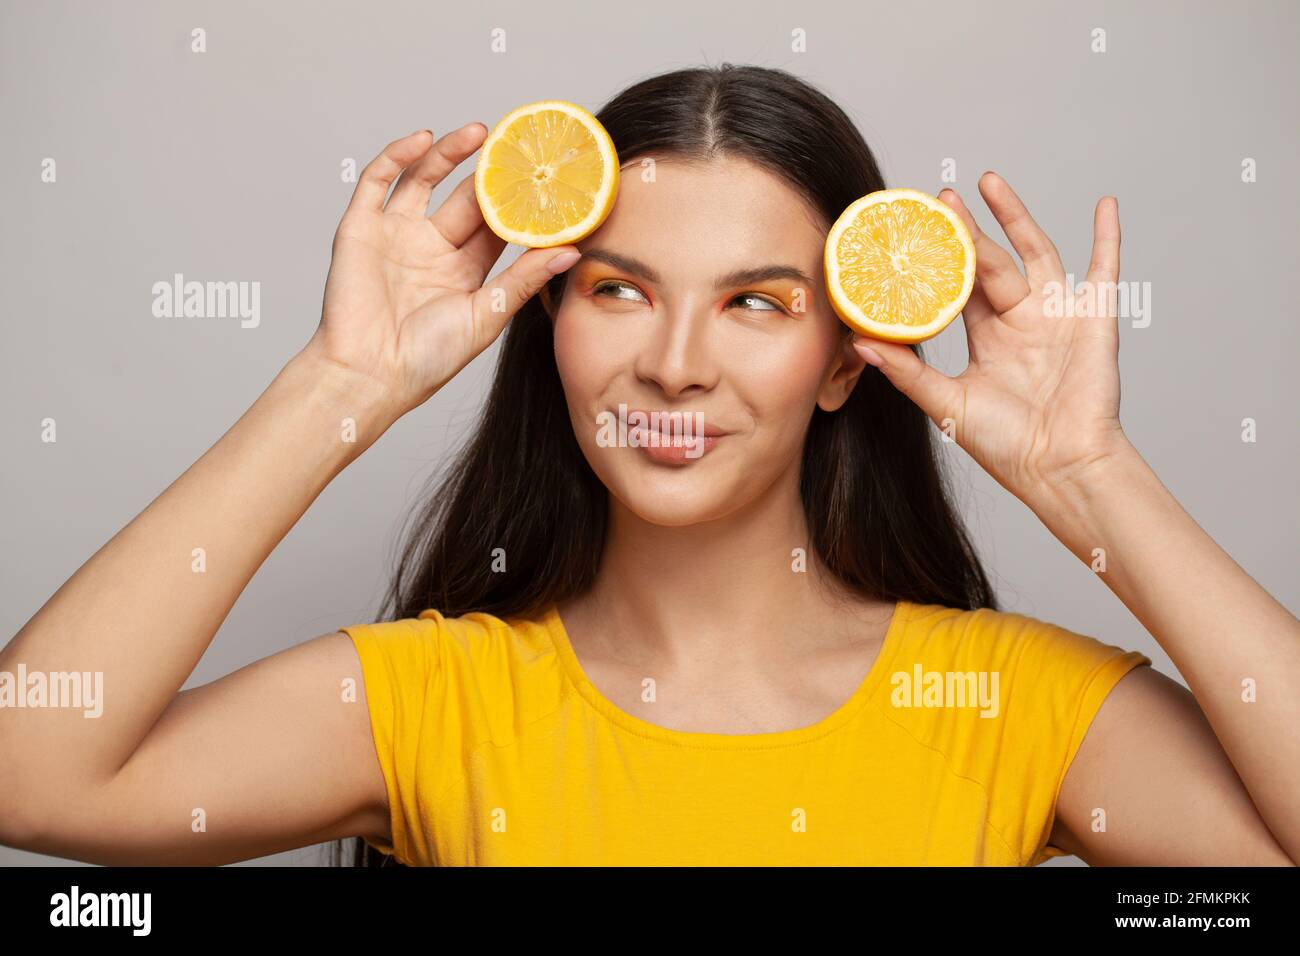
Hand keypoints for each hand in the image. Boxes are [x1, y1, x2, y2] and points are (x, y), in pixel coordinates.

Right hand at [304, 126, 581, 416]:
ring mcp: (395, 235)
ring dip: (448, 153)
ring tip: (479, 132)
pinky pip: (378, 181)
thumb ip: (525, 279)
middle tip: (516, 143)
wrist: (369, 375)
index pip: (496, 225)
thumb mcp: (487, 314)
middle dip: (488, 171)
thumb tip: (574, 251)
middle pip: (464, 197)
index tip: (544, 175)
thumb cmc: (428, 359)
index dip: (517, 199)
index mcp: (463, 271)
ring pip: (424, 179)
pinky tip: (423, 139)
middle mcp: (430, 248)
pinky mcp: (361, 228)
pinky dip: (397, 156)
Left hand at [853, 171, 1131, 503]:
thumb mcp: (946, 404)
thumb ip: (906, 371)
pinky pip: (1105, 271)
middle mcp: (1021, 322)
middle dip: (966, 230)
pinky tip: (1105, 203)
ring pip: (1036, 252)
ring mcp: (1058, 317)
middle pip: (990, 263)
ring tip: (988, 181)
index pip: (958, 288)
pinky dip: (1108, 237)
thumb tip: (857, 343)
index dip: (938, 260)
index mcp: (988, 339)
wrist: (1059, 469)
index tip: (913, 231)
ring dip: (1015, 216)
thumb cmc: (1007, 445)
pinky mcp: (1094, 321)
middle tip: (939, 197)